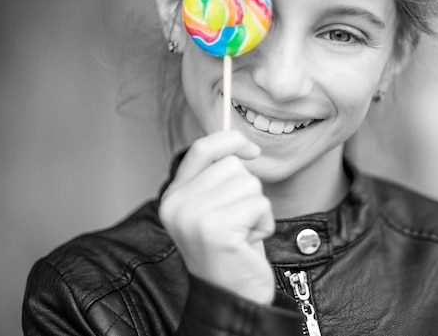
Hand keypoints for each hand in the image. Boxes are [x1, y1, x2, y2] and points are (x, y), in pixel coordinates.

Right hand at [159, 131, 274, 304]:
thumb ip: (215, 179)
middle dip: (247, 192)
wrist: (231, 296)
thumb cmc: (229, 252)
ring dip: (257, 209)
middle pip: (232, 165)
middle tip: (237, 221)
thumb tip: (239, 145)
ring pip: (249, 184)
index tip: (250, 149)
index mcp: (173, 197)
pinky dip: (263, 223)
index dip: (230, 140)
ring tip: (242, 233)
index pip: (202, 149)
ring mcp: (195, 217)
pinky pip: (260, 205)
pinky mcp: (218, 230)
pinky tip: (248, 242)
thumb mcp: (213, 209)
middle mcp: (177, 205)